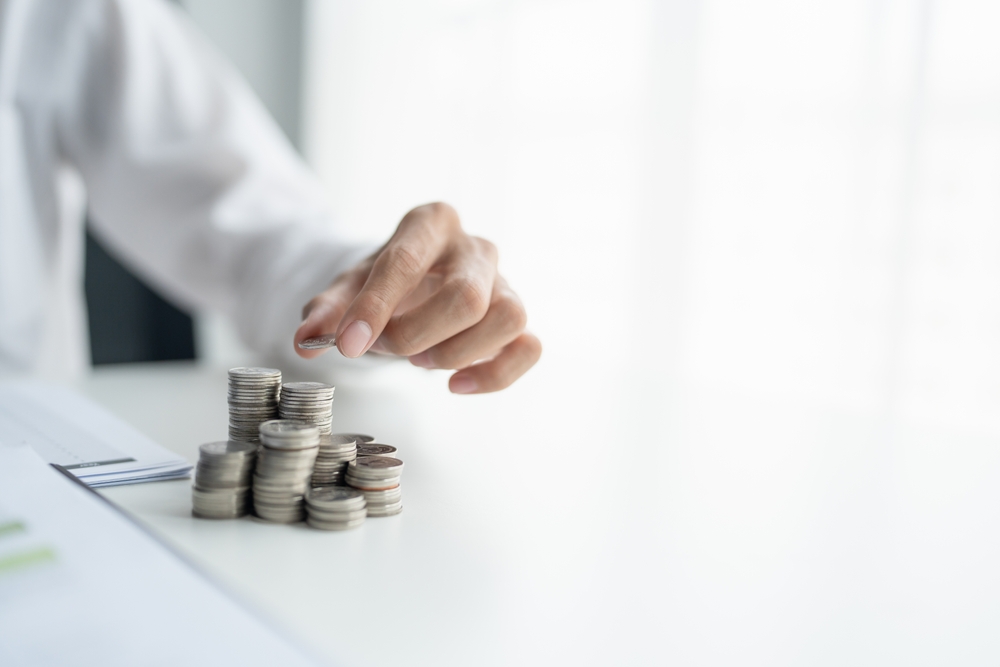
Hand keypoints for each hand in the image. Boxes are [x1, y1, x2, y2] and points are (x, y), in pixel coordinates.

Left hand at [294, 203, 541, 393]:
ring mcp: (505, 282)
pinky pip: (529, 347)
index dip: (376, 307)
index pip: (407, 261)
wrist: (417, 284)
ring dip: (458, 352)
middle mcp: (475, 247)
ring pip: (509, 317)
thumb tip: (306, 342)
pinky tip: (457, 385)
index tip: (347, 345)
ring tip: (421, 362)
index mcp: (430, 223)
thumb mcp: (348, 286)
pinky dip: (496, 374)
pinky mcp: (519, 320)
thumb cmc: (385, 282)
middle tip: (387, 348)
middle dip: (418, 335)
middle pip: (466, 295)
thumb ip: (326, 310)